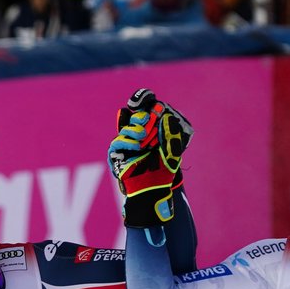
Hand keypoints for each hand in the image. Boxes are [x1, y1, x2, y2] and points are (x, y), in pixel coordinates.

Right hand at [108, 88, 193, 226]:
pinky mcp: (117, 154)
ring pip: (126, 128)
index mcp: (152, 131)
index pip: (146, 111)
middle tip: (147, 117)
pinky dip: (127, 141)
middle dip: (140, 115)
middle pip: (135, 116)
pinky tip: (137, 146)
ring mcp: (127, 144)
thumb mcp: (172, 151)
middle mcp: (138, 135)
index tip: (149, 98)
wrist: (152, 190)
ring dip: (135, 130)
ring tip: (143, 136)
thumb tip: (166, 117)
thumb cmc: (163, 172)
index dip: (145, 102)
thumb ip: (170, 134)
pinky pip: (118, 142)